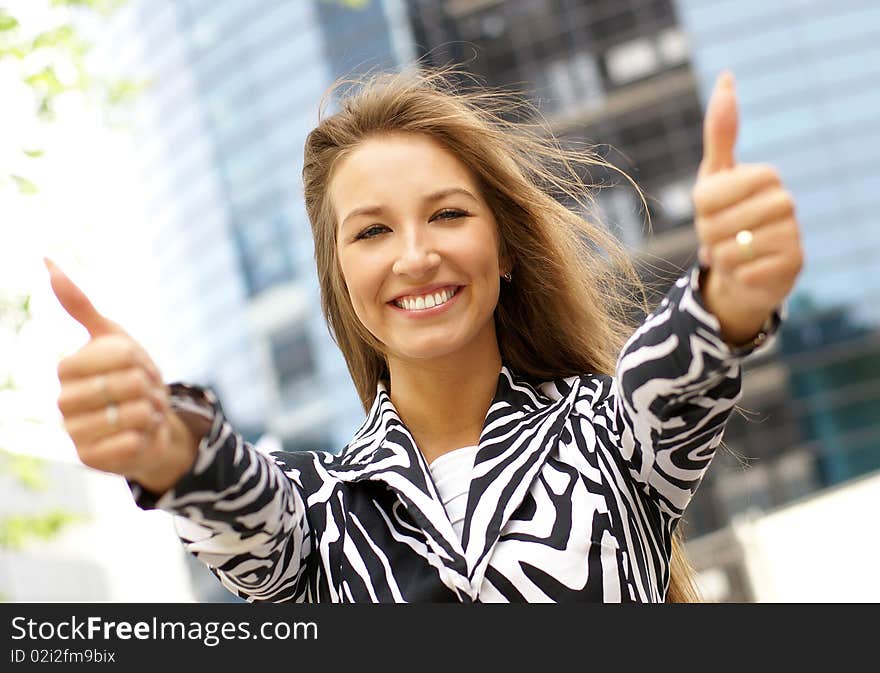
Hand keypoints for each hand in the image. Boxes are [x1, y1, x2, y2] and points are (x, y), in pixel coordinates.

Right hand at [46, 257, 196, 493]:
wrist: (148, 423)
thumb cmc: (129, 377)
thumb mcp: (112, 337)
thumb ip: (79, 305)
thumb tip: (46, 260)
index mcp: (66, 368)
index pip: (120, 354)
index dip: (140, 359)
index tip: (137, 364)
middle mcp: (61, 401)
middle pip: (129, 384)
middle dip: (150, 386)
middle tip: (144, 392)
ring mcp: (73, 432)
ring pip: (132, 414)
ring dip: (151, 411)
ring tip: (142, 412)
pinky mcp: (89, 459)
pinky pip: (131, 442)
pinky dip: (146, 435)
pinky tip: (138, 435)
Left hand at [692, 72, 803, 345]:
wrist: (746, 267)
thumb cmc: (727, 217)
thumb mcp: (715, 176)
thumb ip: (720, 133)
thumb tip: (726, 76)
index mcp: (765, 175)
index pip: (707, 195)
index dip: (700, 210)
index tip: (712, 211)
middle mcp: (785, 201)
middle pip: (715, 225)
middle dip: (707, 236)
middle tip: (722, 236)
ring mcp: (793, 233)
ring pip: (730, 250)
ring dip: (721, 257)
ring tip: (734, 252)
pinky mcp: (794, 264)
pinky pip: (746, 272)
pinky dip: (737, 275)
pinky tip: (749, 270)